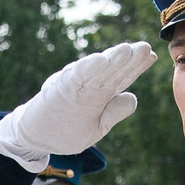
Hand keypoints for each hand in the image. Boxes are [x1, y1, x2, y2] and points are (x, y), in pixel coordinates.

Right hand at [0, 42, 159, 171]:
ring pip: (96, 72)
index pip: (121, 78)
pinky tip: (101, 59)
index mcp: (98, 95)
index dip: (136, 67)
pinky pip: (76, 78)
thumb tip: (132, 98)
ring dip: (112, 60)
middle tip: (145, 48)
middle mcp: (88, 87)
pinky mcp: (59, 90)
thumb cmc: (63, 129)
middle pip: (112, 72)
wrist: (32, 136)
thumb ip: (113, 113)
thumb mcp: (94, 127)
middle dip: (129, 60)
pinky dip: (88, 68)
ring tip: (127, 50)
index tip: (152, 57)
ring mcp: (74, 87)